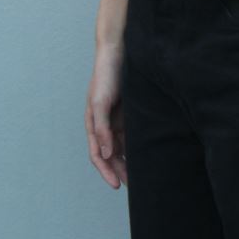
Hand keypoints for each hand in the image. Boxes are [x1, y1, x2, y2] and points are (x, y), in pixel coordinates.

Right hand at [85, 43, 127, 188]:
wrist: (118, 52)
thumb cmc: (106, 76)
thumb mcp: (101, 103)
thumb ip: (101, 129)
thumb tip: (105, 154)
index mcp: (93, 123)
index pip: (97, 155)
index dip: (106, 171)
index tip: (116, 186)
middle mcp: (104, 124)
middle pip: (110, 154)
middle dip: (118, 170)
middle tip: (133, 185)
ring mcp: (116, 118)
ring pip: (122, 146)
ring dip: (128, 161)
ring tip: (140, 175)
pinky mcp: (129, 112)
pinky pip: (131, 134)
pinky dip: (135, 145)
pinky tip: (146, 153)